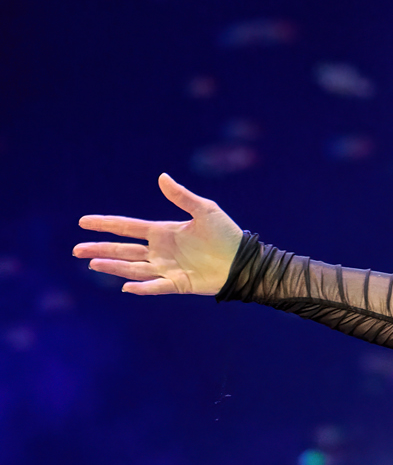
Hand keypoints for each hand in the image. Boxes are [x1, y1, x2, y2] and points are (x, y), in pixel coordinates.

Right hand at [73, 174, 243, 295]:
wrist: (244, 260)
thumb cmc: (226, 234)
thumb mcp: (205, 210)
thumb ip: (181, 196)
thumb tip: (161, 177)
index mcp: (163, 232)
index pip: (127, 227)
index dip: (105, 224)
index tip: (83, 222)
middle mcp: (160, 251)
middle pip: (123, 249)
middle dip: (100, 249)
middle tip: (76, 250)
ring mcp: (167, 268)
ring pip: (133, 268)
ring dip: (114, 266)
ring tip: (93, 263)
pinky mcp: (178, 284)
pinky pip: (156, 286)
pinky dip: (143, 287)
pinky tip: (126, 287)